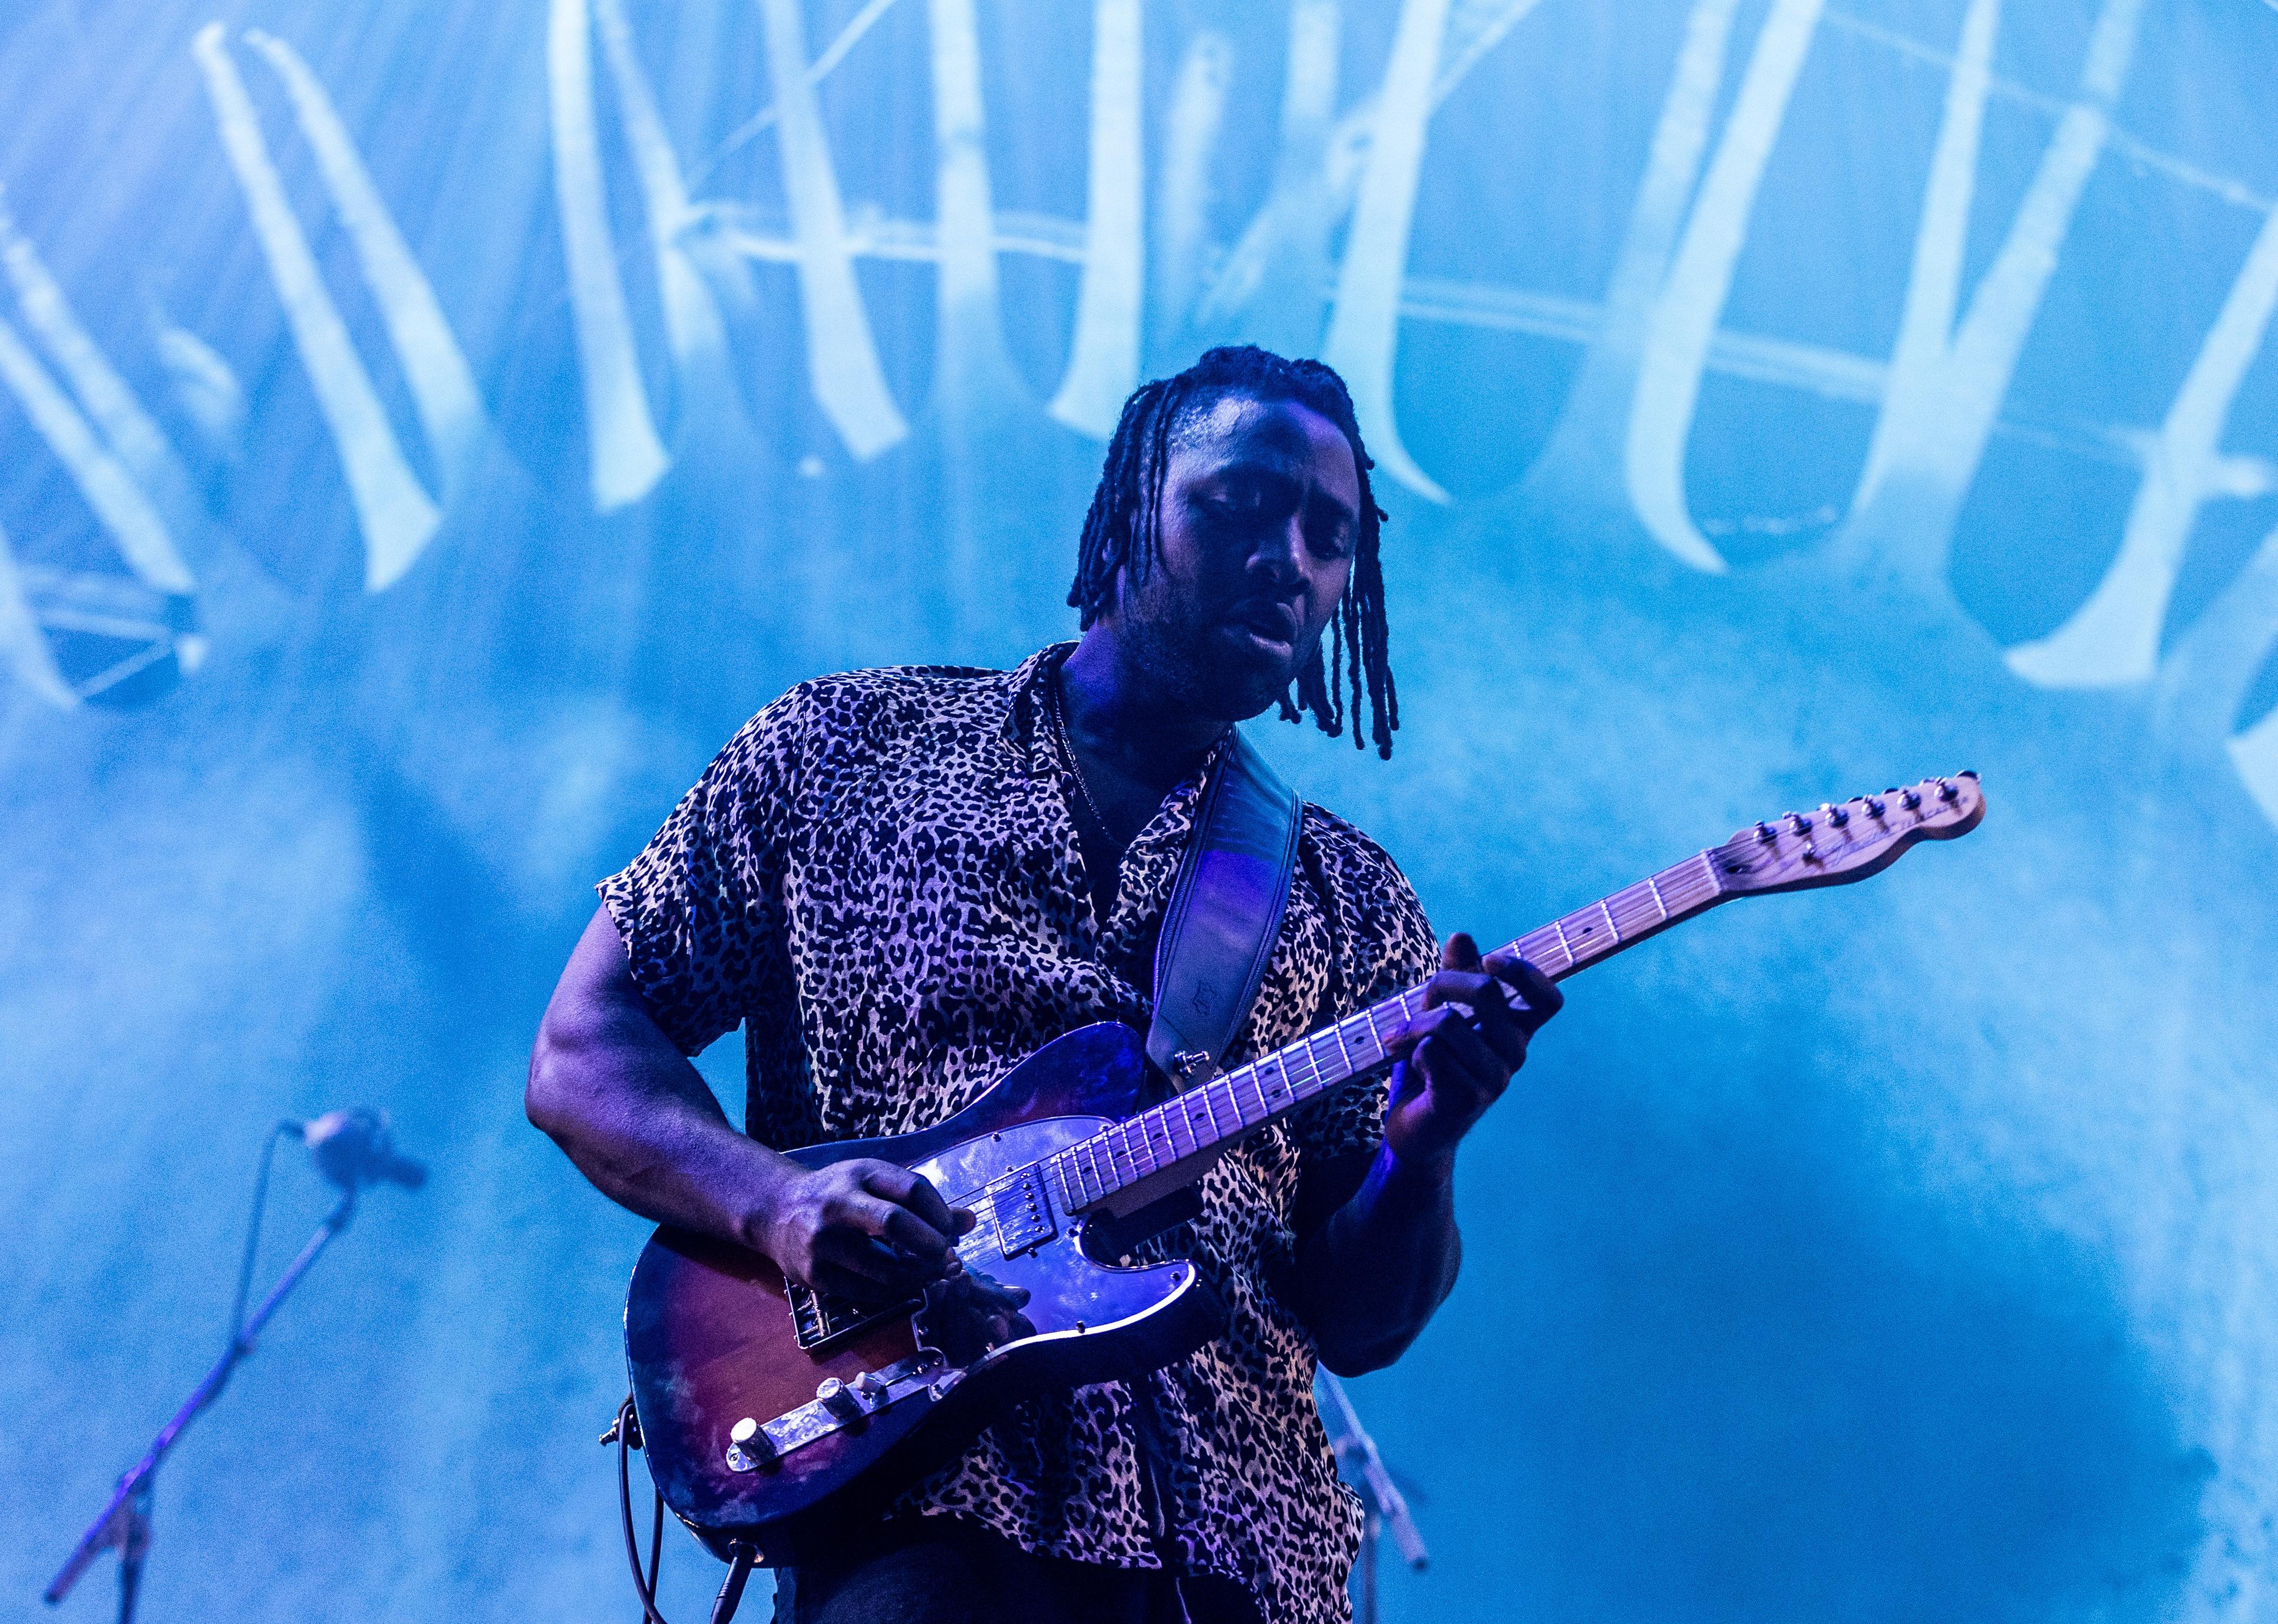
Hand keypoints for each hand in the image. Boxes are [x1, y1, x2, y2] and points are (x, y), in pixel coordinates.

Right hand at [754, 1159, 974, 1301]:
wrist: (777, 1210)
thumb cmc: (839, 1194)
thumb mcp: (876, 1184)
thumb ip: (923, 1202)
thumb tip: (971, 1222)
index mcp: (860, 1173)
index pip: (913, 1189)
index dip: (941, 1214)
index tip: (952, 1231)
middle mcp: (838, 1203)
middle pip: (895, 1223)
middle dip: (931, 1245)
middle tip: (946, 1257)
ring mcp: (823, 1241)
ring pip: (883, 1268)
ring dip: (916, 1277)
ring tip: (928, 1275)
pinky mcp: (814, 1274)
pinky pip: (865, 1292)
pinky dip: (891, 1292)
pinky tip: (901, 1286)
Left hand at [1382, 932, 1561, 1172]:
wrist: (1414, 1129)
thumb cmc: (1431, 1067)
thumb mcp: (1441, 1014)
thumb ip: (1456, 976)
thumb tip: (1462, 936)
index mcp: (1517, 1032)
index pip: (1548, 999)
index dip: (1525, 973)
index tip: (1490, 961)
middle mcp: (1514, 1056)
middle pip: (1487, 993)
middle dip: (1442, 983)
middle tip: (1422, 999)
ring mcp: (1492, 1081)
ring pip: (1448, 1022)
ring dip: (1415, 1024)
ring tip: (1403, 1040)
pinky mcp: (1464, 1101)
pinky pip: (1432, 1052)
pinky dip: (1411, 1050)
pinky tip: (1411, 1065)